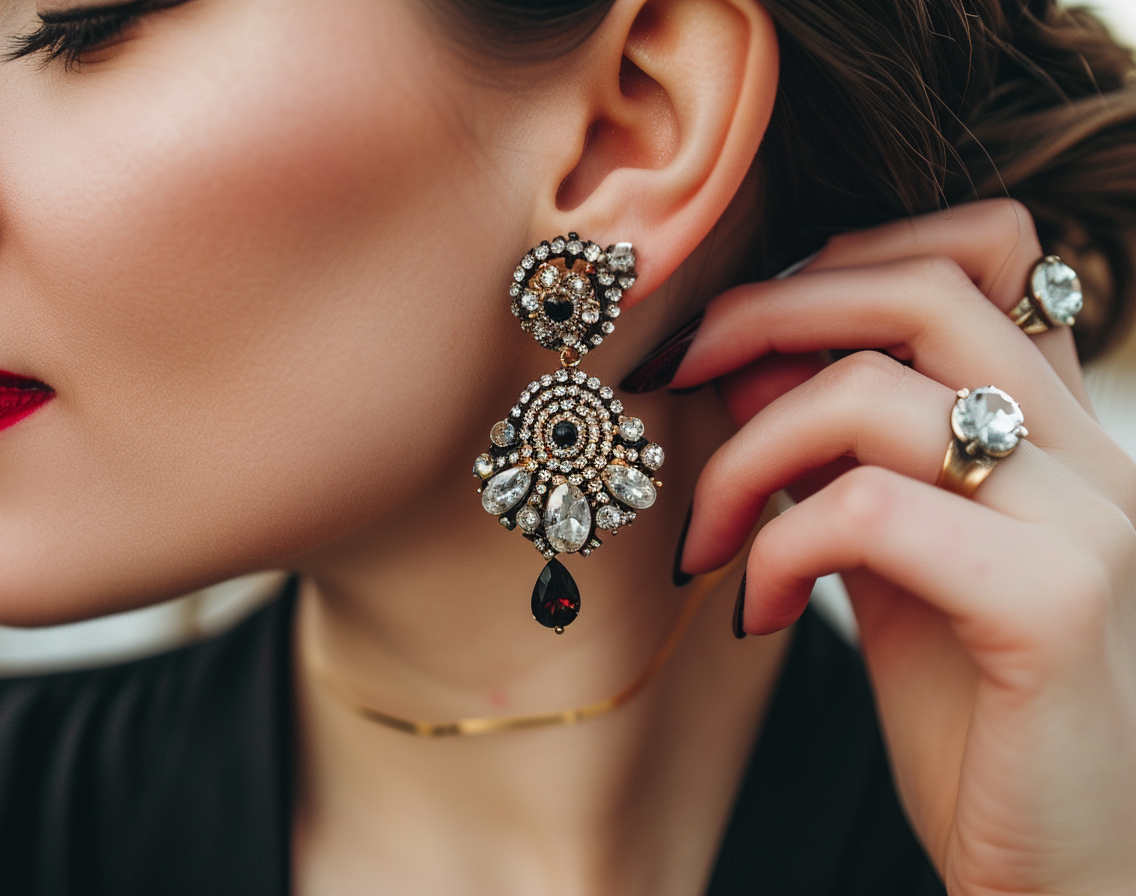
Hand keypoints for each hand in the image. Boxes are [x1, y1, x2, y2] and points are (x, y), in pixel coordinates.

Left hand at [670, 200, 1135, 894]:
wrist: (1069, 867)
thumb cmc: (976, 717)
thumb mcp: (884, 560)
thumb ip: (834, 452)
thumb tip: (744, 357)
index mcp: (1055, 429)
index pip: (979, 251)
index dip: (839, 262)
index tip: (733, 332)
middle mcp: (1090, 452)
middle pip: (923, 287)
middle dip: (765, 312)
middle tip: (675, 372)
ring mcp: (1088, 520)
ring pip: (874, 392)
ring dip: (745, 453)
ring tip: (708, 538)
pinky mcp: (1059, 602)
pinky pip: (874, 510)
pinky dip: (780, 547)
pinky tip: (760, 612)